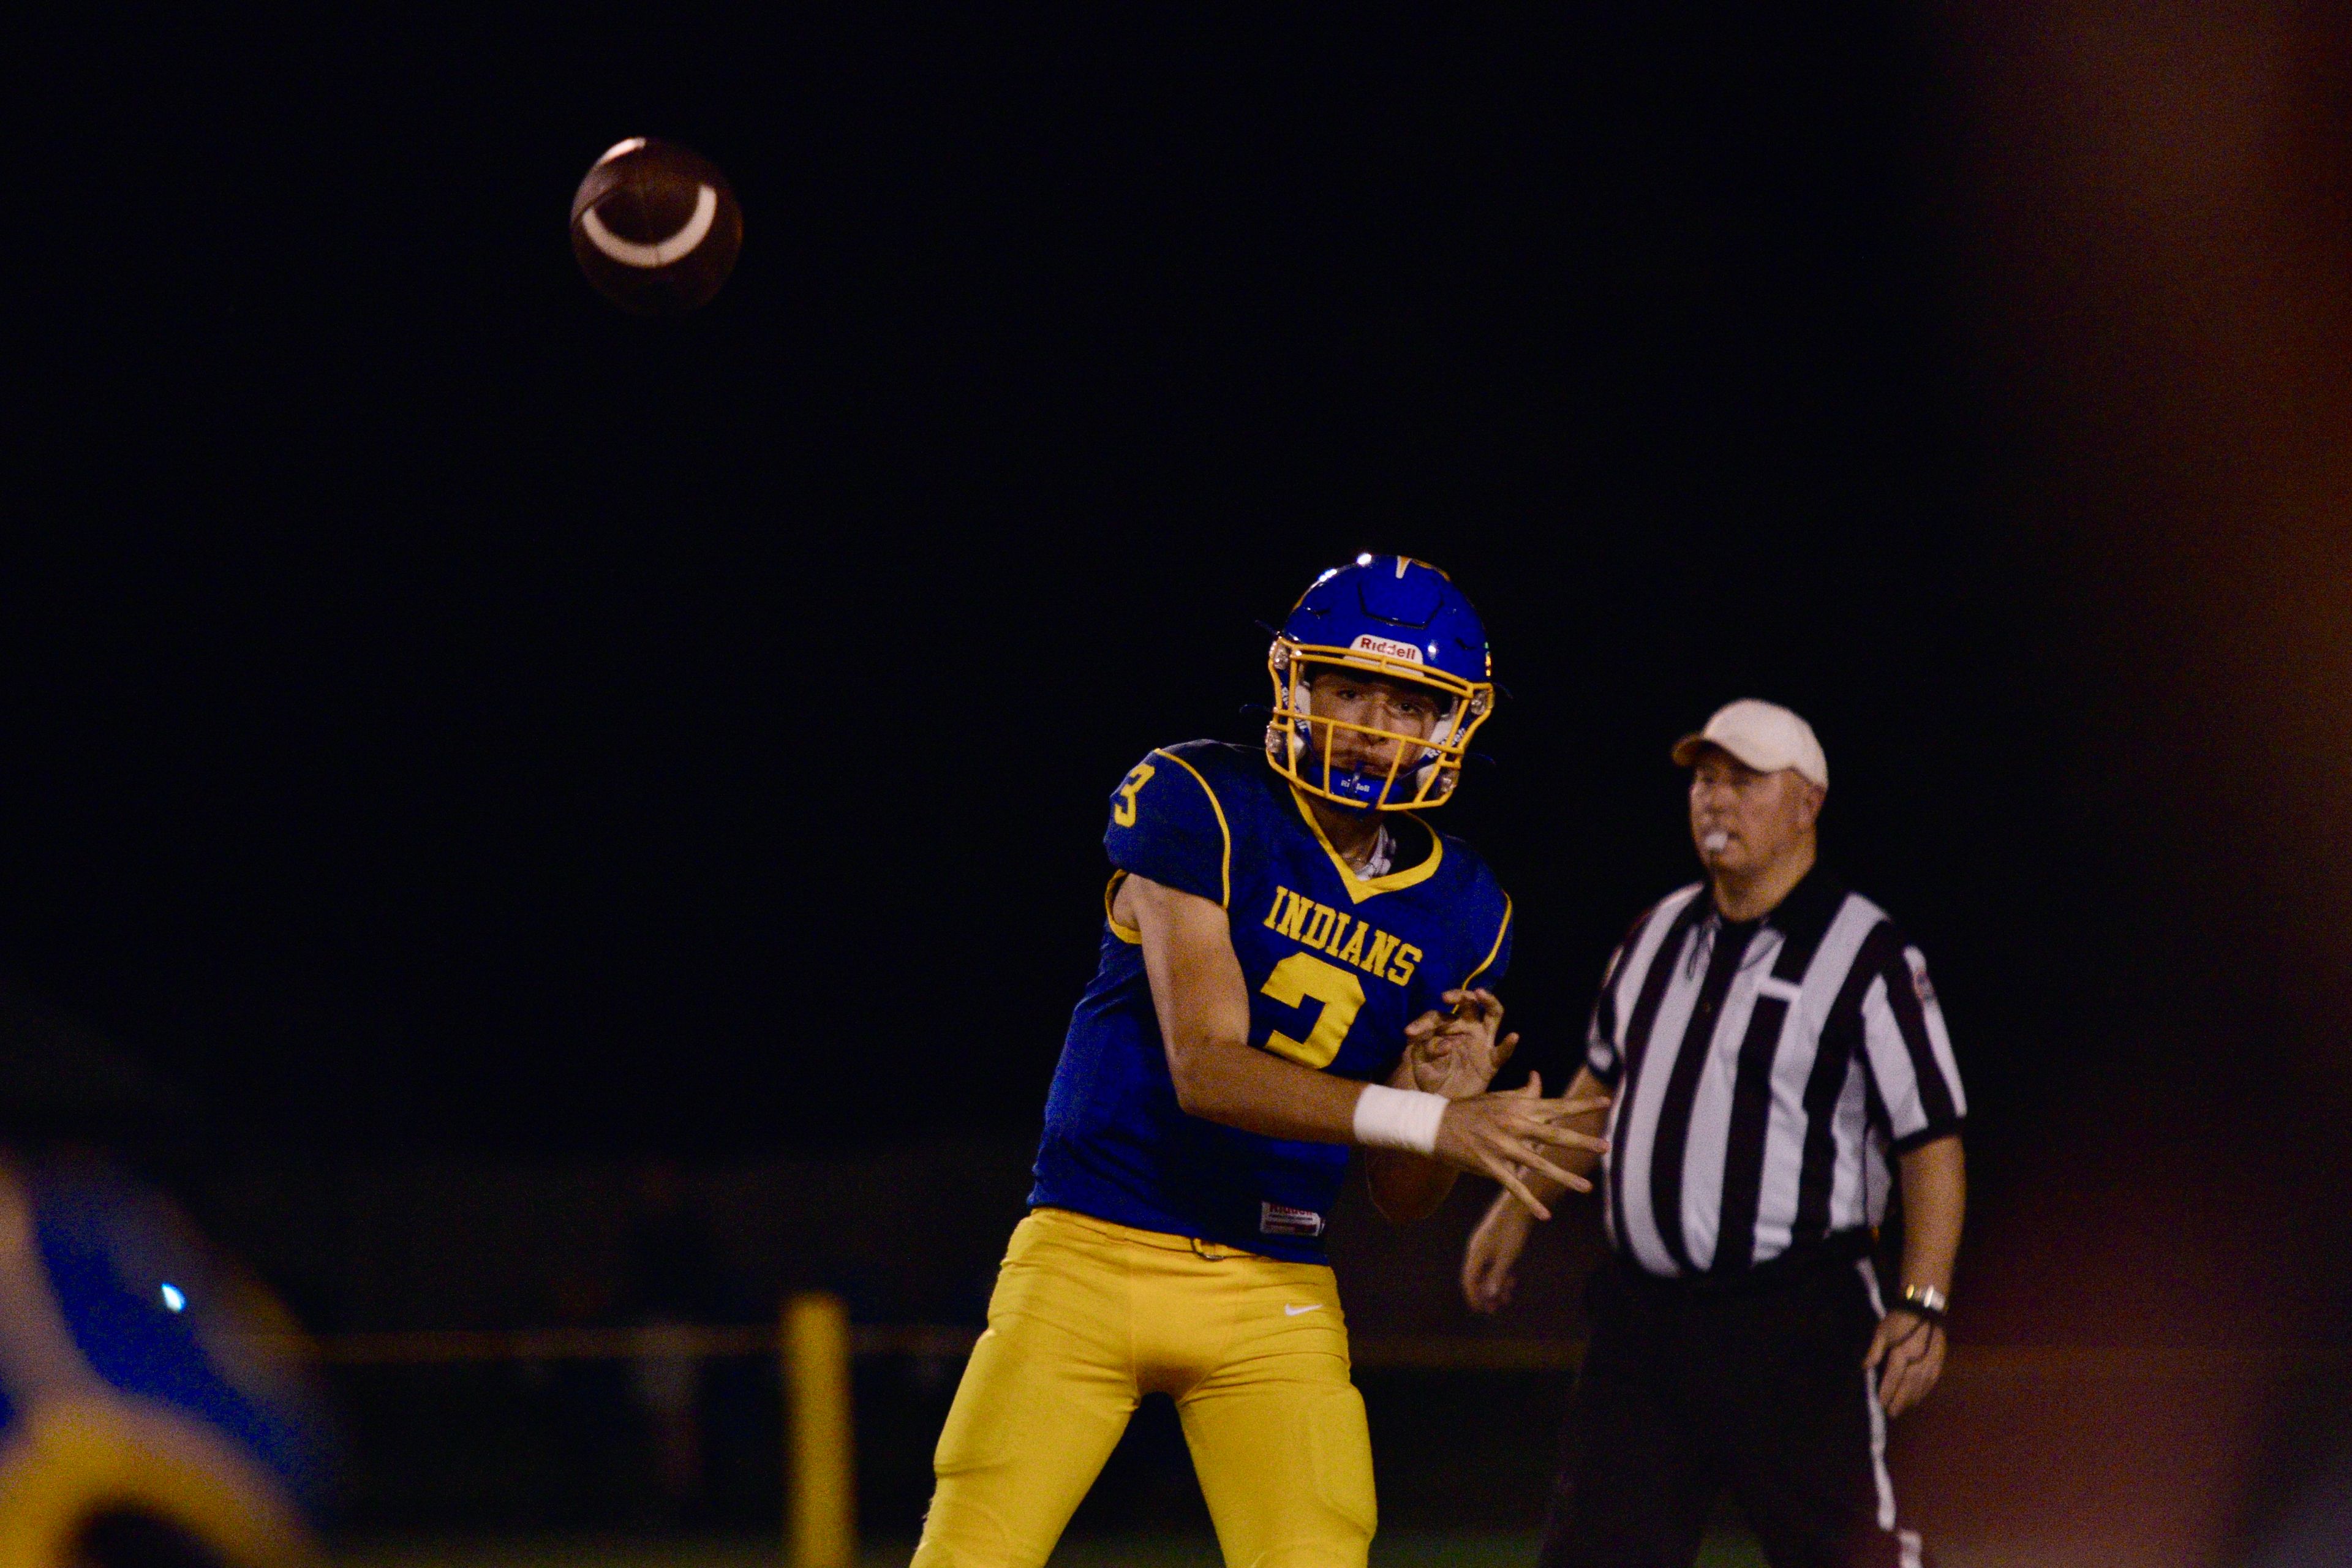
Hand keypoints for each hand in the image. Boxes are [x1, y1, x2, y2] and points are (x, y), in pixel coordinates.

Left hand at [1400, 989, 1517, 1098]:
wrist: (1444, 1100)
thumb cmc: (1432, 1077)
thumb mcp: (1421, 1064)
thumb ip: (1424, 1051)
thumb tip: (1445, 1045)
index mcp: (1446, 1027)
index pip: (1436, 1017)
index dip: (1423, 1023)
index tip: (1410, 1033)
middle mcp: (1466, 1028)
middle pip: (1468, 1004)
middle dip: (1458, 995)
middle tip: (1445, 997)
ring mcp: (1482, 1042)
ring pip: (1493, 1015)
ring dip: (1489, 1002)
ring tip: (1481, 993)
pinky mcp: (1492, 1061)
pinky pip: (1502, 1052)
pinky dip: (1508, 1044)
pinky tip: (1512, 1036)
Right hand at [1430, 1074, 1611, 1220]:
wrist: (1435, 1124)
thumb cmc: (1470, 1109)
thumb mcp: (1497, 1097)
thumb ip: (1523, 1092)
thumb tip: (1538, 1077)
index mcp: (1518, 1106)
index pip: (1557, 1105)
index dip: (1582, 1105)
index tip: (1607, 1103)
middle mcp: (1514, 1124)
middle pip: (1554, 1134)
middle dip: (1581, 1141)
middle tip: (1606, 1146)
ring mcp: (1502, 1146)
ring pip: (1539, 1164)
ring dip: (1564, 1176)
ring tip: (1587, 1187)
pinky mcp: (1490, 1165)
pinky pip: (1513, 1186)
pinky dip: (1529, 1201)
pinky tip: (1545, 1215)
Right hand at [1462, 1195, 1534, 1313]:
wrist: (1518, 1205)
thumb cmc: (1512, 1231)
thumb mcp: (1506, 1257)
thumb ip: (1496, 1276)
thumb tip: (1487, 1296)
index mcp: (1475, 1254)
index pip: (1469, 1280)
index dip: (1473, 1296)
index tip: (1480, 1310)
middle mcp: (1476, 1250)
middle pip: (1476, 1277)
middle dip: (1485, 1294)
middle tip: (1496, 1308)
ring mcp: (1484, 1245)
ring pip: (1486, 1270)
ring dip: (1495, 1284)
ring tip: (1508, 1296)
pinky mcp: (1493, 1241)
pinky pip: (1492, 1262)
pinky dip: (1500, 1273)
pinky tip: (1511, 1279)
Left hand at [1864, 1308, 1946, 1417]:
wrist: (1925, 1309)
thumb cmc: (1899, 1319)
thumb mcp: (1882, 1331)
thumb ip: (1874, 1351)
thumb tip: (1865, 1368)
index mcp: (1903, 1352)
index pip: (1894, 1377)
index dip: (1887, 1391)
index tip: (1880, 1403)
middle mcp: (1918, 1361)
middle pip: (1908, 1386)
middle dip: (1899, 1401)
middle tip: (1891, 1414)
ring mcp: (1931, 1364)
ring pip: (1921, 1387)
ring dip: (1910, 1400)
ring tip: (1901, 1409)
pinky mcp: (1938, 1363)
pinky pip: (1931, 1383)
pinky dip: (1922, 1393)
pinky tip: (1916, 1399)